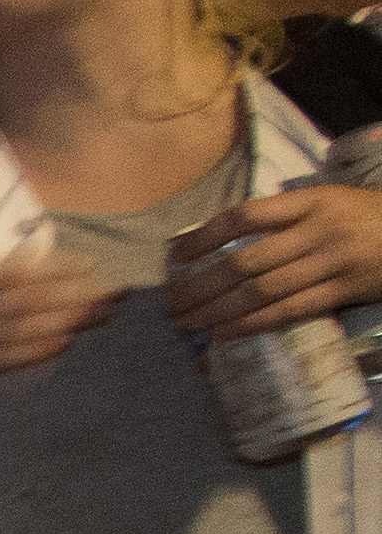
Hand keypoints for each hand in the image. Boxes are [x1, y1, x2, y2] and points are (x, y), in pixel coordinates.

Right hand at [0, 214, 114, 393]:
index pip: (7, 276)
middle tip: (116, 292)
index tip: (89, 265)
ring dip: (63, 322)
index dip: (50, 270)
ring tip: (102, 315)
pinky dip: (29, 355)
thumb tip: (4, 253)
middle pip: (23, 304)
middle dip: (71, 297)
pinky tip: (61, 346)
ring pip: (16, 331)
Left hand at [166, 183, 381, 339]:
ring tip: (187, 322)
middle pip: (246, 261)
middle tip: (170, 302)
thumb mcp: (331, 201)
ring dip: (218, 310)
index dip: (205, 236)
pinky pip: (290, 311)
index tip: (175, 255)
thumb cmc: (369, 216)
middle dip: (202, 285)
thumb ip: (286, 217)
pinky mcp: (346, 292)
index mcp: (311, 201)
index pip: (246, 216)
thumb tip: (224, 242)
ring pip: (262, 291)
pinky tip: (223, 333)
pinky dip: (252, 324)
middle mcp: (319, 230)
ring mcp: (333, 263)